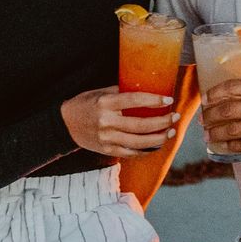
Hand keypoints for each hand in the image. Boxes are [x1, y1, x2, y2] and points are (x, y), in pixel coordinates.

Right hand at [61, 86, 178, 157]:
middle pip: (140, 125)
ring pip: (139, 142)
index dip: (153, 101)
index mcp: (105, 103)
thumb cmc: (85, 104)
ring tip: (171, 131)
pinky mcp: (107, 151)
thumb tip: (145, 88)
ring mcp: (107, 139)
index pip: (134, 101)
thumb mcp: (100, 93)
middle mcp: (106, 122)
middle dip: (162, 122)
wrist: (65, 125)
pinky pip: (131, 153)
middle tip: (174, 116)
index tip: (168, 100)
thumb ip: (121, 92)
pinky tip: (157, 144)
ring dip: (158, 138)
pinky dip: (146, 149)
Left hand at [199, 80, 240, 160]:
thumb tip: (227, 99)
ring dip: (216, 133)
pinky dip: (231, 145)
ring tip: (208, 135)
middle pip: (228, 110)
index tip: (205, 99)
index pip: (233, 87)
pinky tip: (225, 145)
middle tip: (203, 120)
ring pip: (233, 130)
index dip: (215, 93)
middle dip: (210, 116)